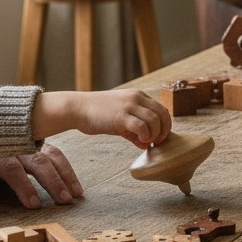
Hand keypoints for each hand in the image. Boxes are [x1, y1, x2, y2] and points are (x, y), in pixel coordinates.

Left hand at [0, 144, 84, 208]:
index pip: (11, 168)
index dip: (23, 186)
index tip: (34, 204)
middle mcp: (14, 143)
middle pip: (37, 160)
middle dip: (52, 181)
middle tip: (64, 199)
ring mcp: (29, 141)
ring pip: (52, 154)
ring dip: (65, 174)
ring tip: (75, 194)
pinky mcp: (38, 143)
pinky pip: (55, 153)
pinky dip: (67, 168)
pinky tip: (75, 184)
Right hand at [32, 90, 171, 148]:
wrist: (77, 108)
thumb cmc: (97, 115)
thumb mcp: (120, 120)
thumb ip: (135, 132)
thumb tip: (146, 145)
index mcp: (138, 96)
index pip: (161, 109)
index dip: (165, 125)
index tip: (159, 137)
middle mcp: (136, 98)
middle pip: (163, 113)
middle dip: (164, 130)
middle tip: (158, 142)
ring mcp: (129, 106)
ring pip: (155, 120)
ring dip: (155, 134)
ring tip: (147, 142)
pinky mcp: (121, 116)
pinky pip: (142, 126)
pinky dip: (145, 136)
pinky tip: (140, 141)